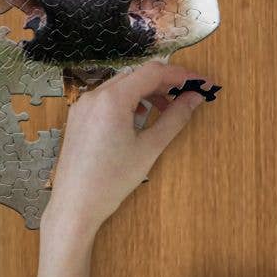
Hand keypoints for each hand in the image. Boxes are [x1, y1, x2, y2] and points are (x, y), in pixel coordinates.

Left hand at [44, 58, 209, 239]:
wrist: (75, 204)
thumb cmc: (112, 180)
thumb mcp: (149, 148)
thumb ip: (174, 118)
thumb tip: (195, 98)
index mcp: (112, 99)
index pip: (153, 72)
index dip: (180, 74)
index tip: (200, 83)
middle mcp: (94, 95)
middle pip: (136, 75)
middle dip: (164, 83)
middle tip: (187, 95)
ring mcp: (83, 105)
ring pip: (121, 85)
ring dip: (146, 91)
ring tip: (165, 108)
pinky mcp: (78, 116)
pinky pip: (107, 98)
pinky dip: (127, 100)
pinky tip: (138, 117)